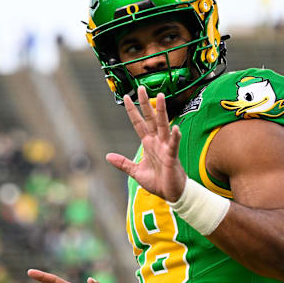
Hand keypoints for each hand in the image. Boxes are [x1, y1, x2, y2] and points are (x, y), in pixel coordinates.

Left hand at [106, 87, 186, 201]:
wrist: (171, 193)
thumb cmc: (157, 181)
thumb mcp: (136, 171)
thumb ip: (123, 163)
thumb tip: (108, 156)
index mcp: (148, 143)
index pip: (138, 123)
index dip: (132, 111)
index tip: (127, 97)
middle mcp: (157, 142)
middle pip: (150, 119)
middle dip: (146, 104)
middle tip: (141, 88)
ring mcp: (165, 147)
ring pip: (163, 126)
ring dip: (161, 112)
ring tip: (160, 97)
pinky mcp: (172, 157)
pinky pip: (173, 145)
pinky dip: (175, 137)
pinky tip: (175, 128)